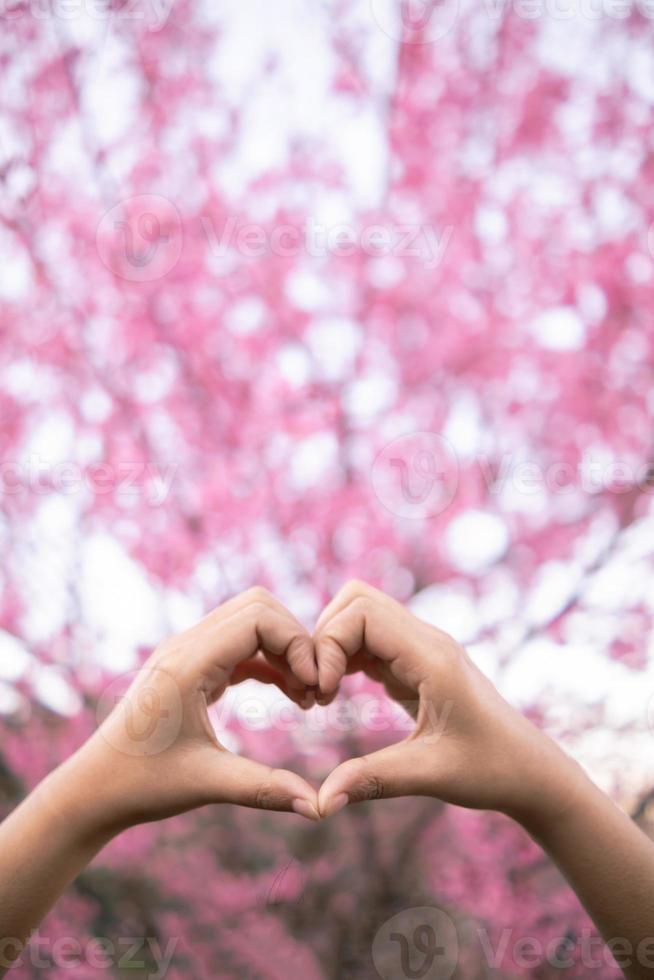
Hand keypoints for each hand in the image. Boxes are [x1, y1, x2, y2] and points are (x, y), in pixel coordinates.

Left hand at [57, 588, 320, 834]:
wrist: (93, 789)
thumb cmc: (142, 786)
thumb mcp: (207, 785)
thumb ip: (265, 789)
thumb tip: (320, 809)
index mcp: (188, 663)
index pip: (258, 617)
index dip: (296, 643)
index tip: (314, 687)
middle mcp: (186, 646)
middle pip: (258, 607)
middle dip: (295, 640)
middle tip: (315, 688)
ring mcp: (187, 653)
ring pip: (250, 621)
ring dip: (283, 650)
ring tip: (306, 696)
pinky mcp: (191, 667)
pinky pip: (240, 645)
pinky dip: (269, 661)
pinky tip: (290, 695)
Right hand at [314, 581, 581, 823]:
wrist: (530, 771)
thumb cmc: (490, 771)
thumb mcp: (430, 776)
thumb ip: (373, 780)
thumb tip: (320, 804)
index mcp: (432, 657)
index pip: (362, 613)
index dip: (330, 644)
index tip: (323, 695)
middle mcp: (427, 641)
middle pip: (357, 601)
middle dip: (326, 638)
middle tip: (318, 691)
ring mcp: (422, 649)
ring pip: (362, 615)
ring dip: (334, 646)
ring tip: (324, 695)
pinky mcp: (416, 663)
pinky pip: (370, 639)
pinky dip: (346, 657)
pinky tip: (338, 695)